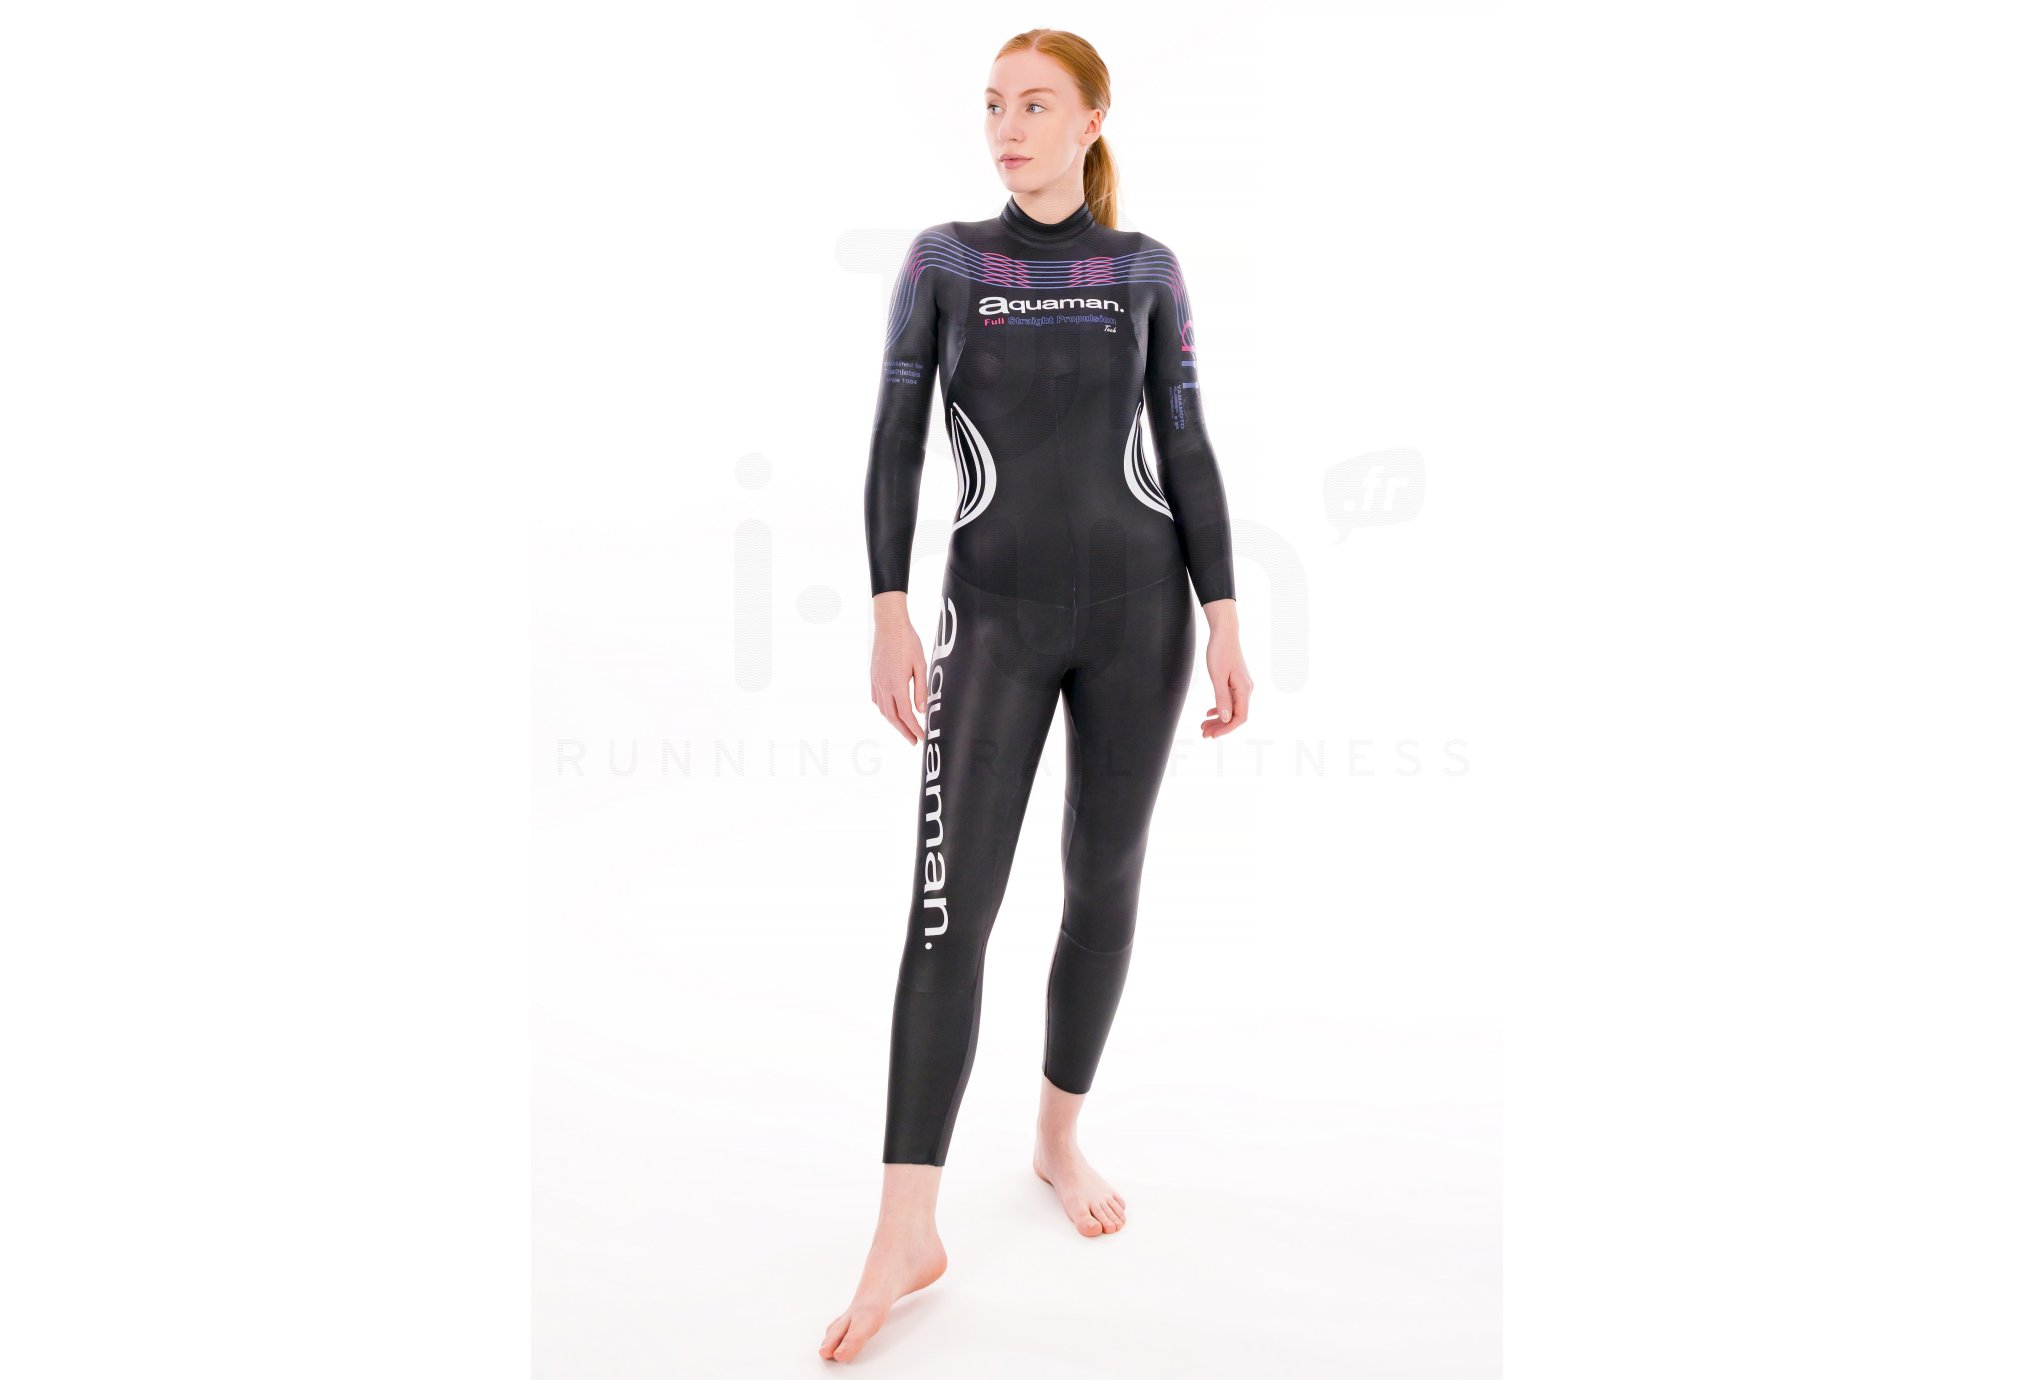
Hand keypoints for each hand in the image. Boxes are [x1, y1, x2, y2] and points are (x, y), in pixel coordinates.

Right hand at [870, 591, 926, 744]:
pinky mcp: (873, 677)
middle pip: (893, 717)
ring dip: (894, 723)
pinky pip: (876, 699)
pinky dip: (883, 710)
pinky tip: (889, 712)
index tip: (921, 737)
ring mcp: (876, 682)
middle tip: (913, 741)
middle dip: (903, 731)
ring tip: (903, 730)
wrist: (889, 625)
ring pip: (883, 710)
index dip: (914, 728)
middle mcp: (884, 686)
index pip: (906, 714)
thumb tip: (921, 710)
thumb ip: (921, 689)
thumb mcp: (920, 665)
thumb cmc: (908, 642)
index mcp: (897, 684)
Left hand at [1197, 598, 1251, 738]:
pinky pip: (1230, 701)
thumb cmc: (1220, 651)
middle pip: (1235, 716)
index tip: (1212, 736)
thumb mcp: (1217, 676)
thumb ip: (1221, 698)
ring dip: (1218, 719)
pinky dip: (1219, 708)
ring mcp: (1242, 686)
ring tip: (1203, 726)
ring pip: (1231, 709)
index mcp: (1244, 689)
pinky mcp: (1236, 682)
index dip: (1226, 729)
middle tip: (1203, 734)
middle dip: (1220, 727)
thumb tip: (1225, 718)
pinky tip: (1209, 713)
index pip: (1239, 717)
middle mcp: (1246, 689)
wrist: (1225, 633)